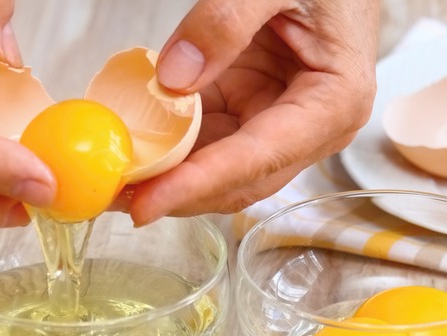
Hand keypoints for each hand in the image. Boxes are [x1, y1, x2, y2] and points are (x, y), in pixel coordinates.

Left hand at [127, 0, 378, 225]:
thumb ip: (225, 22)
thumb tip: (173, 78)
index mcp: (333, 104)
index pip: (258, 158)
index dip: (199, 184)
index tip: (146, 204)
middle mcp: (311, 129)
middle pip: (239, 180)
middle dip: (177, 194)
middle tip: (113, 197)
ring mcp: (280, 124)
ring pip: (219, 170)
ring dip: (169, 177)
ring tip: (114, 180)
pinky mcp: (253, 112)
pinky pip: (209, 140)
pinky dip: (172, 147)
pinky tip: (135, 147)